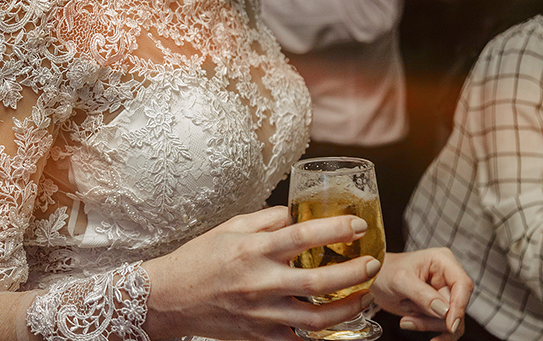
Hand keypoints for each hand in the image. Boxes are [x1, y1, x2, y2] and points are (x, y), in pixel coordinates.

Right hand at [142, 206, 381, 340]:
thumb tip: (297, 215)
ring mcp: (261, 313)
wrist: (170, 298)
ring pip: (317, 318)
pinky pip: (299, 337)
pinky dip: (322, 331)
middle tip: (372, 263)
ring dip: (349, 307)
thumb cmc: (199, 258)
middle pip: (319, 282)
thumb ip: (267, 220)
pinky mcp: (260, 335)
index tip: (357, 225)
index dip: (335, 230)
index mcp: (253, 250)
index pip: (303, 236)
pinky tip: (337, 319)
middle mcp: (260, 282)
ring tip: (364, 295)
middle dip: (354, 273)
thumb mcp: (231, 227)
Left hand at [370, 248, 472, 340]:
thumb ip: (422, 294)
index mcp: (442, 261)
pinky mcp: (438, 308)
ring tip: (406, 319)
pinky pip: (443, 326)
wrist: (374, 280)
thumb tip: (445, 311)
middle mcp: (447, 276)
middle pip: (457, 306)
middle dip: (434, 318)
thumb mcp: (400, 280)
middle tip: (409, 319)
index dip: (459, 305)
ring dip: (427, 324)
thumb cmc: (385, 271)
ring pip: (450, 319)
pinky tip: (411, 324)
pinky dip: (427, 329)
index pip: (463, 284)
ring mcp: (443, 293)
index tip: (451, 324)